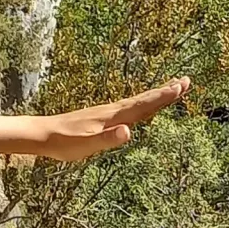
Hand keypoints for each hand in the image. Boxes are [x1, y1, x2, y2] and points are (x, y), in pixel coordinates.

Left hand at [12, 79, 189, 159]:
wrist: (42, 134)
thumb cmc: (64, 143)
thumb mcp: (87, 145)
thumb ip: (108, 139)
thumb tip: (129, 131)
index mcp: (113, 117)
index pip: (143, 106)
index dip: (163, 97)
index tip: (182, 86)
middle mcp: (113, 111)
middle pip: (144, 99)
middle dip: (166, 91)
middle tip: (186, 81)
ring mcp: (108, 112)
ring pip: (138, 101)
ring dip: (156, 94)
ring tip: (172, 87)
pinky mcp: (102, 117)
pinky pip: (129, 107)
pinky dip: (142, 102)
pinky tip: (142, 104)